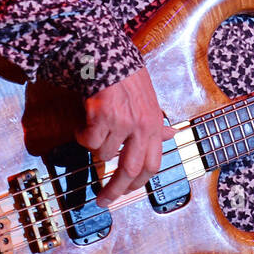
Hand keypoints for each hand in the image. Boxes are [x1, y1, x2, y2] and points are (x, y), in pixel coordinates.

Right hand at [79, 68, 175, 205]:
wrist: (107, 54)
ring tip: (95, 126)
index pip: (153, 165)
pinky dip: (83, 134)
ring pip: (104, 154)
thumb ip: (156, 121)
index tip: (127, 192)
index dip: (139, 183)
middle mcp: (141, 126)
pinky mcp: (102, 117)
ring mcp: (123, 122)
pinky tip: (86, 120)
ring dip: (96, 145)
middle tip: (103, 200)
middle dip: (115, 190)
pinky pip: (89, 140)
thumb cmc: (126, 76)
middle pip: (130, 171)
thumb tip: (171, 135)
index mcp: (154, 124)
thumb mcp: (148, 99)